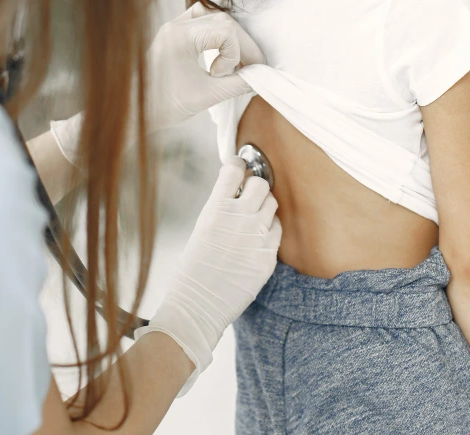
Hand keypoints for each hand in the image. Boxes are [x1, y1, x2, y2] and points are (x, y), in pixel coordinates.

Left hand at [49, 4, 263, 167]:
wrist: (133, 112)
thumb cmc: (163, 105)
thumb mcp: (206, 96)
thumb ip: (237, 84)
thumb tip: (259, 78)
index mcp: (180, 35)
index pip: (226, 30)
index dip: (240, 53)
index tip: (233, 76)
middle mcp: (176, 26)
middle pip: (223, 20)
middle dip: (241, 44)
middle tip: (251, 68)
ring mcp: (173, 28)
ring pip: (213, 17)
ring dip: (230, 37)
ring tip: (235, 62)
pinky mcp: (172, 35)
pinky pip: (200, 22)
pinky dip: (215, 34)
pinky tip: (219, 54)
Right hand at [134, 156, 281, 396]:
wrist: (197, 305)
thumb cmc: (192, 268)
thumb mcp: (201, 229)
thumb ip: (221, 208)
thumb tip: (237, 191)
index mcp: (215, 209)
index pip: (234, 170)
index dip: (238, 165)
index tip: (239, 166)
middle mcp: (238, 219)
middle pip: (260, 184)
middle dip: (255, 187)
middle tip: (248, 195)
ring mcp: (256, 237)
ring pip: (273, 204)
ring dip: (264, 207)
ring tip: (253, 218)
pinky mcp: (268, 256)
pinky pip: (278, 231)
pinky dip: (269, 230)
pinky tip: (258, 238)